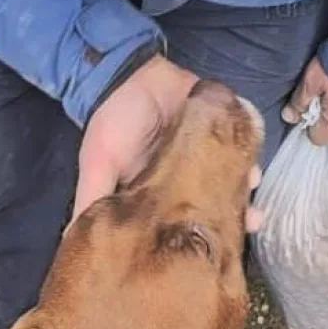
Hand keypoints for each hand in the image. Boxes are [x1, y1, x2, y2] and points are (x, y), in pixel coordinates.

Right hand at [70, 54, 262, 233]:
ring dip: (244, 190)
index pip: (181, 220)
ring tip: (254, 203)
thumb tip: (73, 244)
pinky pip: (240, 145)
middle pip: (214, 202)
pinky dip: (249, 158)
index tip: (214, 256)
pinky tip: (253, 170)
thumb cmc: (111, 121)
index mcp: (159, 191)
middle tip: (249, 225)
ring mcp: (205, 152)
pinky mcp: (218, 128)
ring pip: (232, 178)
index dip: (198, 236)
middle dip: (232, 216)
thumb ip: (92, 200)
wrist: (125, 73)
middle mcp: (187, 176)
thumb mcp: (96, 165)